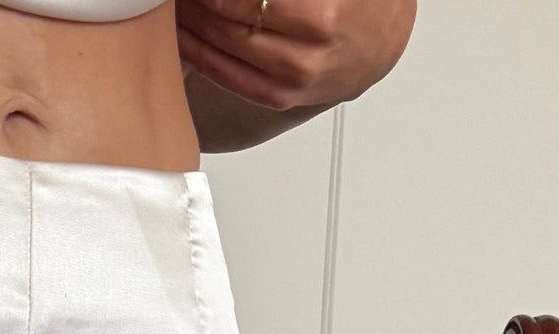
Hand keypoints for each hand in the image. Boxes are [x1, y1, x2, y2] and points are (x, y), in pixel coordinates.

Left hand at [176, 0, 415, 120]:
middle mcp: (306, 54)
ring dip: (191, 25)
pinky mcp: (283, 98)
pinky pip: (230, 79)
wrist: (381, 38)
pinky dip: (201, 56)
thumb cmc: (353, 0)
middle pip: (229, 21)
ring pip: (224, 50)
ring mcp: (293, 81)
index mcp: (319, 16)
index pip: (247, 1)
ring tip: (177, 6)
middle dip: (199, 3)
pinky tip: (184, 37)